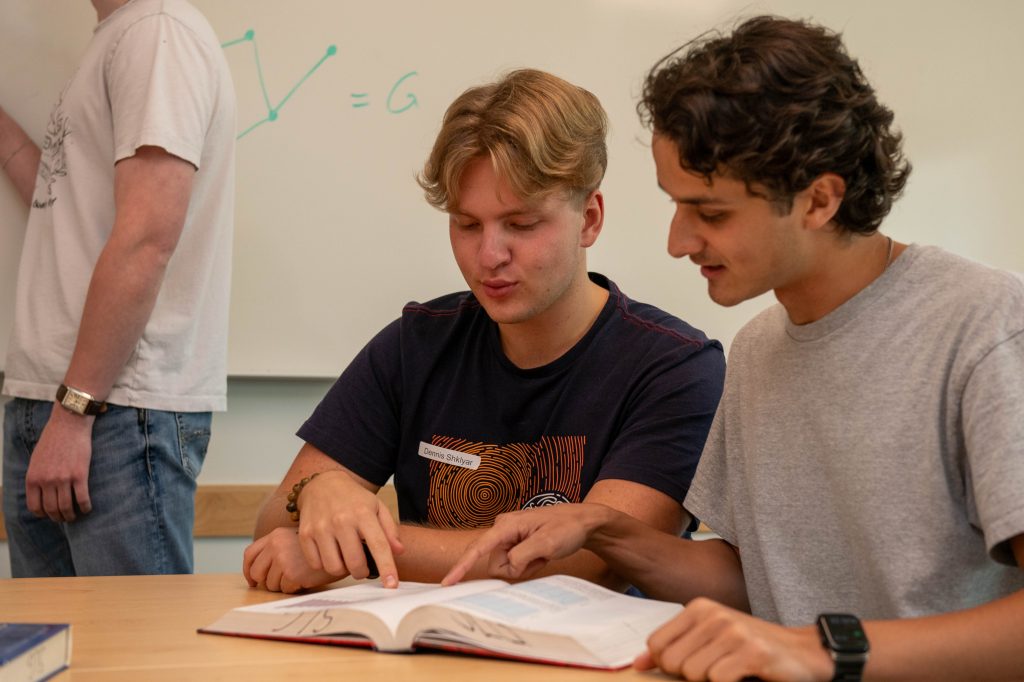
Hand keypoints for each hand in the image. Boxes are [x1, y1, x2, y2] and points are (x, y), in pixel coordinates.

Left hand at [25, 406, 93, 521]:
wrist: (68, 424)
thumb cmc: (53, 440)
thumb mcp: (36, 460)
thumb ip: (36, 477)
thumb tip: (40, 493)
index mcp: (33, 478)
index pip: (35, 507)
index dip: (43, 514)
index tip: (50, 515)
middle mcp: (46, 481)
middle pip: (52, 509)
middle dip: (58, 517)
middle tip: (64, 518)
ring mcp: (63, 479)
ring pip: (66, 507)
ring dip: (71, 515)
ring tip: (75, 515)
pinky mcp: (80, 475)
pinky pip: (82, 498)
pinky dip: (85, 507)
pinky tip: (87, 508)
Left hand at [243, 527, 342, 592]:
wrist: (343, 549)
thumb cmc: (321, 547)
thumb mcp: (296, 540)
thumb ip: (277, 549)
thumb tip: (258, 573)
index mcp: (275, 535)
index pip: (250, 554)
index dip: (249, 570)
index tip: (253, 580)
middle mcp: (276, 544)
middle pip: (257, 572)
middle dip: (266, 581)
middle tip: (281, 582)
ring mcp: (283, 558)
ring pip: (270, 584)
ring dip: (283, 586)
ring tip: (299, 577)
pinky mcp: (292, 573)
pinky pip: (284, 590)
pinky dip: (294, 588)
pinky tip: (306, 579)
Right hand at [295, 470, 403, 586]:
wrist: (323, 484)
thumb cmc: (354, 499)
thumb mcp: (377, 507)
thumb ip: (390, 530)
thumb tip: (398, 552)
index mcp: (363, 513)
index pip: (378, 545)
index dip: (387, 567)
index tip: (391, 586)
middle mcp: (341, 520)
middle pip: (354, 563)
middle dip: (362, 572)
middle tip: (362, 567)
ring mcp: (321, 527)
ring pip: (334, 567)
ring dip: (343, 569)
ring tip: (345, 558)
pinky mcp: (305, 534)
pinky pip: (316, 564)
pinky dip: (324, 564)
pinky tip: (330, 552)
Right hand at [442, 503, 609, 584]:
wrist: (582, 522)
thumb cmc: (566, 527)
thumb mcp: (546, 543)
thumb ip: (521, 556)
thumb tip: (507, 566)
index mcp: (506, 525)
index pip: (479, 548)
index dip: (462, 566)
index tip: (448, 581)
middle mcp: (503, 529)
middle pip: (495, 563)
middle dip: (516, 567)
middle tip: (539, 556)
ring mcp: (509, 536)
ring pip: (505, 566)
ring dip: (525, 566)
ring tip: (541, 553)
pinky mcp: (514, 543)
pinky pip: (513, 563)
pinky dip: (528, 564)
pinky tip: (540, 554)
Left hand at [635, 597, 832, 681]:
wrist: (804, 653)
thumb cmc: (752, 650)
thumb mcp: (710, 641)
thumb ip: (673, 649)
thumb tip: (637, 664)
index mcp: (699, 608)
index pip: (657, 646)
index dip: (670, 666)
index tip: (697, 664)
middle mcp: (713, 614)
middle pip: (672, 663)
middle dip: (692, 676)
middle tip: (720, 669)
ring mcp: (732, 631)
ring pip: (694, 674)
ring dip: (714, 681)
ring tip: (734, 671)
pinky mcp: (752, 652)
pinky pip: (718, 680)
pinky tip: (747, 675)